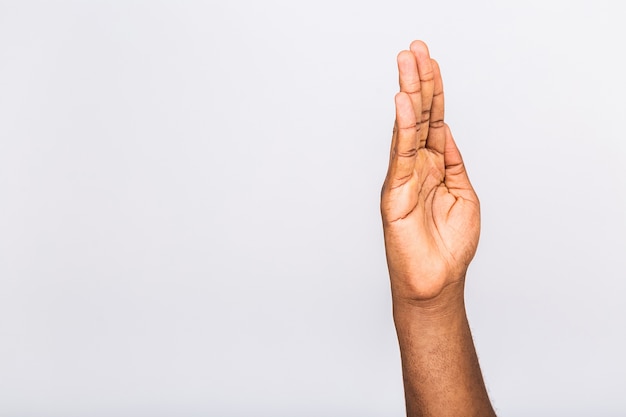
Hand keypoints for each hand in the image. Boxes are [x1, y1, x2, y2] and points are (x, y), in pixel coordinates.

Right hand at [381, 41, 479, 302]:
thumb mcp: (464, 195)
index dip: (435, 91)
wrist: (437, 280)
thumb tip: (446, 132)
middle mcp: (417, 167)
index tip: (431, 61)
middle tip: (415, 49)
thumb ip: (452, 162)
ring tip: (407, 62)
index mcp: (435, 166)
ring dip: (408, 94)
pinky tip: (402, 103)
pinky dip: (402, 128)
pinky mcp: (394, 192)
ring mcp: (404, 177)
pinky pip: (400, 155)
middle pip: (419, 116)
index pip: (435, 120)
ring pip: (407, 128)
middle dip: (419, 81)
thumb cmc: (449, 245)